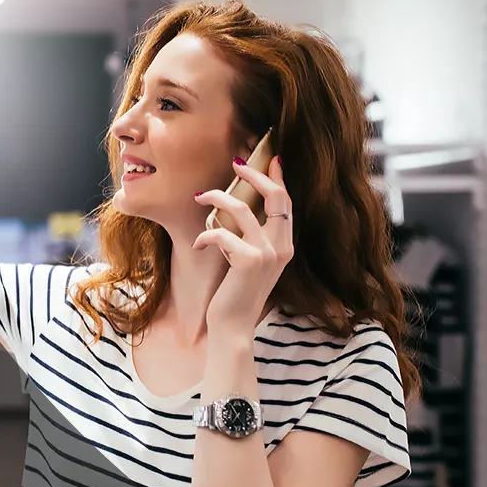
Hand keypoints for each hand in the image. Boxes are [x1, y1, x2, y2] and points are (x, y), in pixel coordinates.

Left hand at [193, 156, 293, 335]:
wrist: (233, 327)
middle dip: (255, 175)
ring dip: (217, 198)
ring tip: (200, 197)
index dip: (279, 179)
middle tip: (235, 164)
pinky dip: (205, 235)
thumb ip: (251, 239)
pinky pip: (222, 234)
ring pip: (242, 209)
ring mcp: (267, 254)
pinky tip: (198, 244)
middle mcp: (282, 247)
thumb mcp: (248, 262)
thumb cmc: (235, 295)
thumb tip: (238, 209)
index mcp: (285, 246)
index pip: (287, 204)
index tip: (272, 159)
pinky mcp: (249, 261)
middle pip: (276, 197)